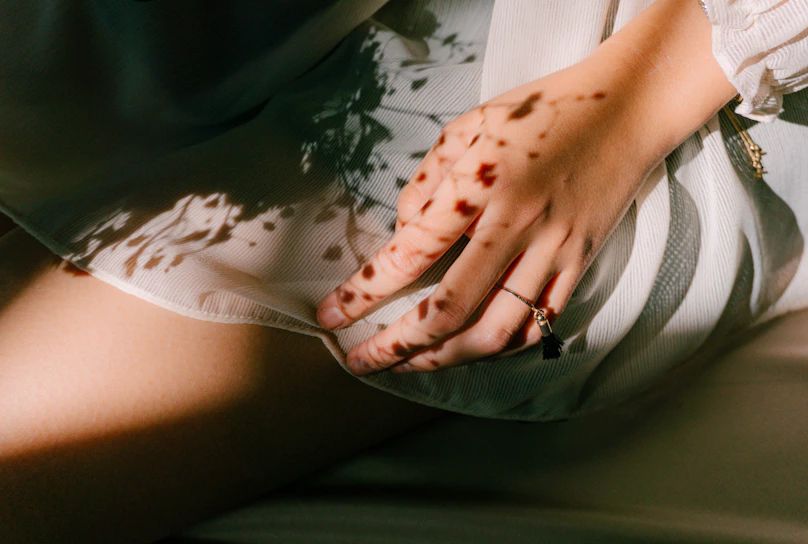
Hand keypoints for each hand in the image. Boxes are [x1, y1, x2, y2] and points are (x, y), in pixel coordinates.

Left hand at [316, 0, 735, 375]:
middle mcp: (517, 225)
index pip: (411, 253)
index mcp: (483, 183)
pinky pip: (537, 325)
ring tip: (410, 364)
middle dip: (397, 345)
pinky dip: (498, 348)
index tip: (331, 314)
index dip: (364, 292)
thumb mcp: (471, 126)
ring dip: (445, 358)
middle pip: (449, 310)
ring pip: (494, 332)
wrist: (628, 108)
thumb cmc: (543, 109)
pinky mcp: (579, 265)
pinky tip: (469, 350)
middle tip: (362, 360)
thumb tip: (405, 233)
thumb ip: (429, 181)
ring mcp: (554, 251)